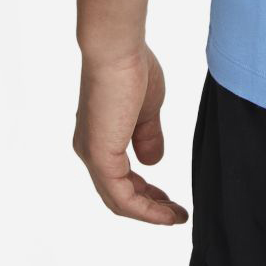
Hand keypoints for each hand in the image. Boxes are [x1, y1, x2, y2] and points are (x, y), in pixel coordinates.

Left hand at [72, 44, 188, 224]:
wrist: (117, 49)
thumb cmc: (131, 67)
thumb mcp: (147, 108)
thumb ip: (148, 136)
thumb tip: (153, 161)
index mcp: (100, 136)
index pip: (121, 177)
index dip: (146, 192)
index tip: (169, 199)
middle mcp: (91, 150)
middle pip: (119, 193)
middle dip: (149, 206)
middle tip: (174, 212)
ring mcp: (93, 155)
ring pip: (119, 199)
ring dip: (149, 212)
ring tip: (175, 216)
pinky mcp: (100, 157)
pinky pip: (122, 196)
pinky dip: (144, 208)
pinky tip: (165, 211)